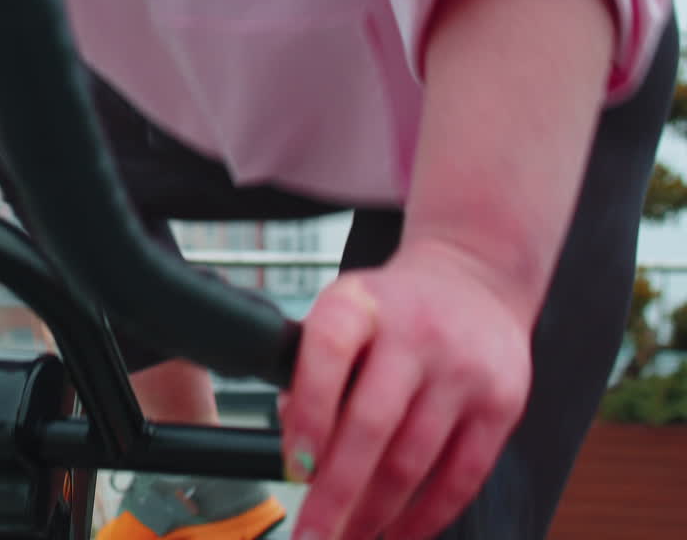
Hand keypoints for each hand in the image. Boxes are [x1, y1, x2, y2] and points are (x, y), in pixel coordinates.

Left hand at [280, 240, 532, 539]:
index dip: (309, 413)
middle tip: (310, 536)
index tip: (295, 467)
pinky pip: (462, 476)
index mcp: (359, 304)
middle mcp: (414, 333)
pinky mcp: (502, 403)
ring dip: (375, 513)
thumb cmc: (388, 311)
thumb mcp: (339, 315)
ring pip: (413, 460)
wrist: (473, 282)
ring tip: (346, 537)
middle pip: (371, 423)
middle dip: (336, 492)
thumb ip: (311, 374)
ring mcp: (463, 369)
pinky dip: (427, 516)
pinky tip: (399, 533)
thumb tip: (299, 454)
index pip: (328, 353)